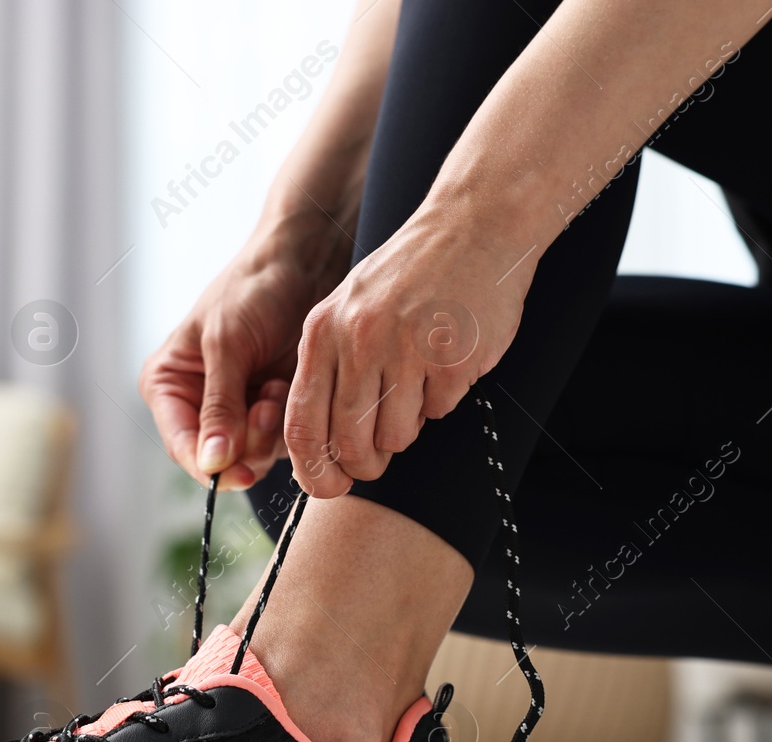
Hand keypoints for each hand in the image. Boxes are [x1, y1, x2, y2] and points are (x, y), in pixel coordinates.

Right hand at [139, 217, 349, 489]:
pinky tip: (286, 386)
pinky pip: (279, 442)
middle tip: (265, 409)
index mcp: (169, 385)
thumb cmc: (253, 290)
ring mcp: (237, 409)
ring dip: (268, 431)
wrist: (303, 263)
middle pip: (217, 458)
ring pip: (251, 456)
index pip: (181, 445)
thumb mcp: (227, 345)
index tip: (235, 472)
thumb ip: (219, 406)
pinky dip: (286, 422)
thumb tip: (211, 462)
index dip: (206, 465)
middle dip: (245, 443)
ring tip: (277, 388)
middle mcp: (198, 403)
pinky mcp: (271, 409)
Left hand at [285, 198, 538, 495]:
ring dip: (407, 429)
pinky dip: (443, 399)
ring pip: (397, 437)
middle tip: (376, 463)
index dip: (312, 470)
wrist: (472, 224)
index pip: (300, 425)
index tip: (328, 487)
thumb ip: (329, 369)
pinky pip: (440, 412)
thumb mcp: (348, 310)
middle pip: (348, 443)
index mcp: (321, 333)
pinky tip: (446, 360)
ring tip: (416, 386)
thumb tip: (324, 450)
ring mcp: (405, 350)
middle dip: (363, 466)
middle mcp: (358, 341)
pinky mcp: (450, 358)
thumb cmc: (407, 275)